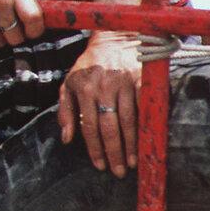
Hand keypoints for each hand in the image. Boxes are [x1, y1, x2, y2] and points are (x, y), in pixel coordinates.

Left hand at [57, 31, 140, 177]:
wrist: (113, 39)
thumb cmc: (88, 65)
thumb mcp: (68, 83)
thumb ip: (65, 110)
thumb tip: (66, 139)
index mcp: (82, 89)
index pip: (88, 125)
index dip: (94, 148)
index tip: (99, 165)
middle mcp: (102, 88)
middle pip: (109, 127)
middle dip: (113, 152)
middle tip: (118, 171)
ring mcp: (123, 84)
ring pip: (128, 121)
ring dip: (130, 145)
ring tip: (131, 162)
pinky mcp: (141, 81)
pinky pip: (142, 109)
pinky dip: (144, 127)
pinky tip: (144, 141)